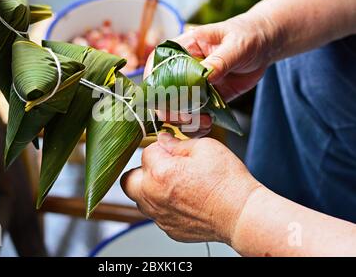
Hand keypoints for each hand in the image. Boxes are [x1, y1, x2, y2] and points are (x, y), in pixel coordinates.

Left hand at [121, 133, 260, 243]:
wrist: (241, 214)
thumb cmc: (227, 183)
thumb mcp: (205, 148)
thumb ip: (178, 143)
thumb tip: (164, 141)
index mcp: (159, 173)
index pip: (146, 151)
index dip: (161, 147)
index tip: (172, 148)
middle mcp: (153, 197)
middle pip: (129, 180)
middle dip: (142, 170)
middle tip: (160, 166)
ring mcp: (160, 216)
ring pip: (140, 199)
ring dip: (150, 189)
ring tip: (173, 183)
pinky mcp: (169, 229)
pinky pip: (156, 214)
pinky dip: (163, 205)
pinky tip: (182, 199)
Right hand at [144, 12, 277, 133]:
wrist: (263, 46)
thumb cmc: (246, 36)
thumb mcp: (235, 45)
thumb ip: (220, 60)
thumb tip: (205, 75)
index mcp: (184, 48)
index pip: (158, 63)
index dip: (152, 81)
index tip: (157, 97)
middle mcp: (183, 69)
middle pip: (163, 91)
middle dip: (169, 107)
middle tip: (184, 116)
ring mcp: (194, 86)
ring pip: (177, 108)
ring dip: (184, 119)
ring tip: (202, 121)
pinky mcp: (206, 100)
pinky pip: (196, 116)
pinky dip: (198, 125)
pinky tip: (208, 124)